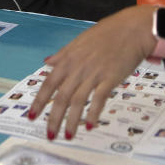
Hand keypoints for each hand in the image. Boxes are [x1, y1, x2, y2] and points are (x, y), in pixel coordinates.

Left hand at [30, 5, 156, 139]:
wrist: (132, 28)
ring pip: (78, 101)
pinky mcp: (110, 78)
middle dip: (54, 119)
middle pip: (61, 97)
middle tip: (50, 135)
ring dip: (72, 121)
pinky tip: (89, 126)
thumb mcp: (79, 41)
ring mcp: (94, 73)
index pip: (48, 84)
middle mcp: (78, 67)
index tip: (31, 117)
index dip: (39, 102)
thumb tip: (47, 61)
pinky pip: (99, 99)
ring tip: (68, 136)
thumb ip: (62, 55)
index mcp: (68, 59)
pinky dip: (93, 114)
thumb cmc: (107, 33)